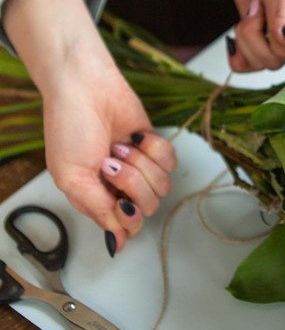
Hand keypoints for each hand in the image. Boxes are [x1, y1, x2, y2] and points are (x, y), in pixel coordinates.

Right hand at [4, 0, 175, 253]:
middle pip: (147, 206)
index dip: (128, 217)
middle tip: (111, 162)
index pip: (127, 227)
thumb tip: (117, 243)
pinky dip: (154, 149)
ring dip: (141, 164)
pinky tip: (136, 137)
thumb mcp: (72, 176)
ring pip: (162, 185)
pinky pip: (170, 162)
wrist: (86, 86)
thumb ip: (97, 209)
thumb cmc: (70, 128)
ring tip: (120, 146)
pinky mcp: (155, 148)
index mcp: (96, 199)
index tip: (118, 201)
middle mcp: (121, 187)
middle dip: (132, 183)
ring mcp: (140, 167)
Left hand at [227, 0, 284, 71]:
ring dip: (247, 43)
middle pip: (284, 61)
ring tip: (249, 10)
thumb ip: (282, 9)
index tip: (271, 21)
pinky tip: (234, 38)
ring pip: (265, 63)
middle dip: (260, 40)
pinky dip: (238, 56)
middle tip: (255, 8)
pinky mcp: (259, 35)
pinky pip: (250, 63)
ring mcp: (278, 34)